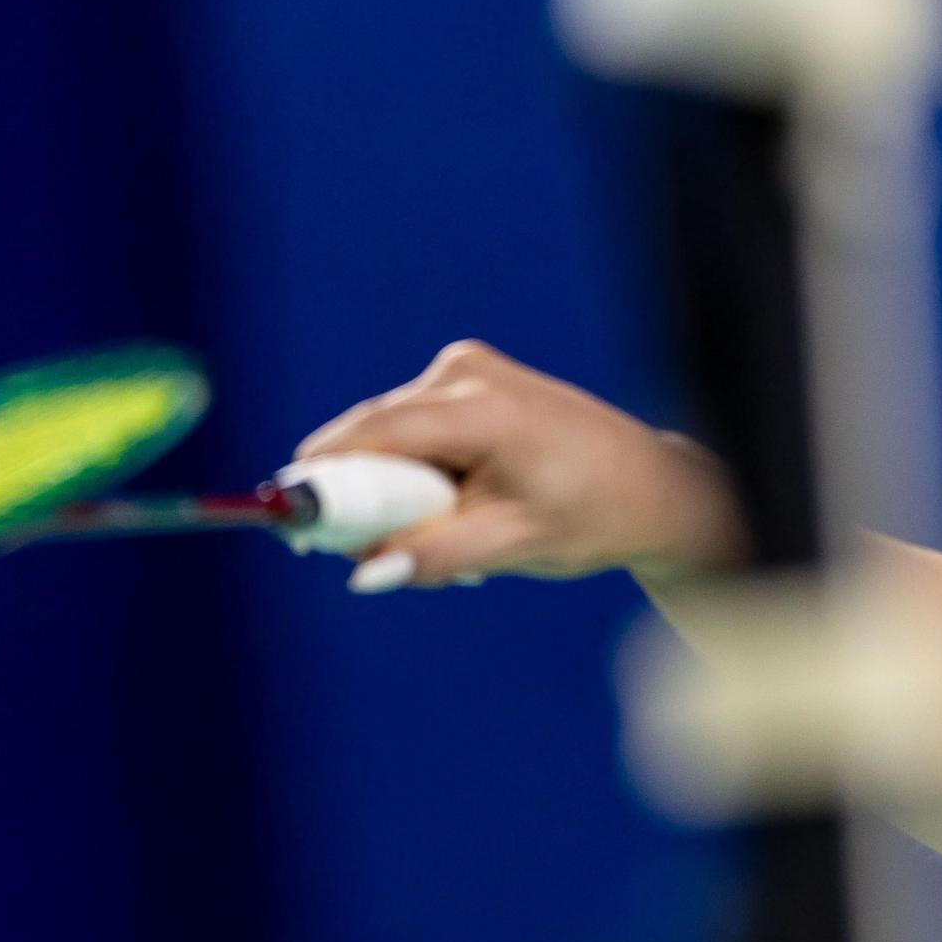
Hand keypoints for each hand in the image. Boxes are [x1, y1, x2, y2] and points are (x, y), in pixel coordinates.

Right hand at [295, 343, 743, 589]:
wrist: (650, 486)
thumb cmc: (592, 515)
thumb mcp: (512, 545)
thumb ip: (434, 555)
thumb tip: (363, 574)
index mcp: (483, 410)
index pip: (375, 434)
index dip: (324, 477)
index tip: (291, 525)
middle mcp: (466, 372)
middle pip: (374, 433)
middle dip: (362, 494)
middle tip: (366, 554)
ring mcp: (467, 366)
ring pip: (390, 431)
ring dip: (394, 485)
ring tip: (443, 534)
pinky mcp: (468, 374)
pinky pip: (413, 424)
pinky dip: (417, 467)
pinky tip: (453, 504)